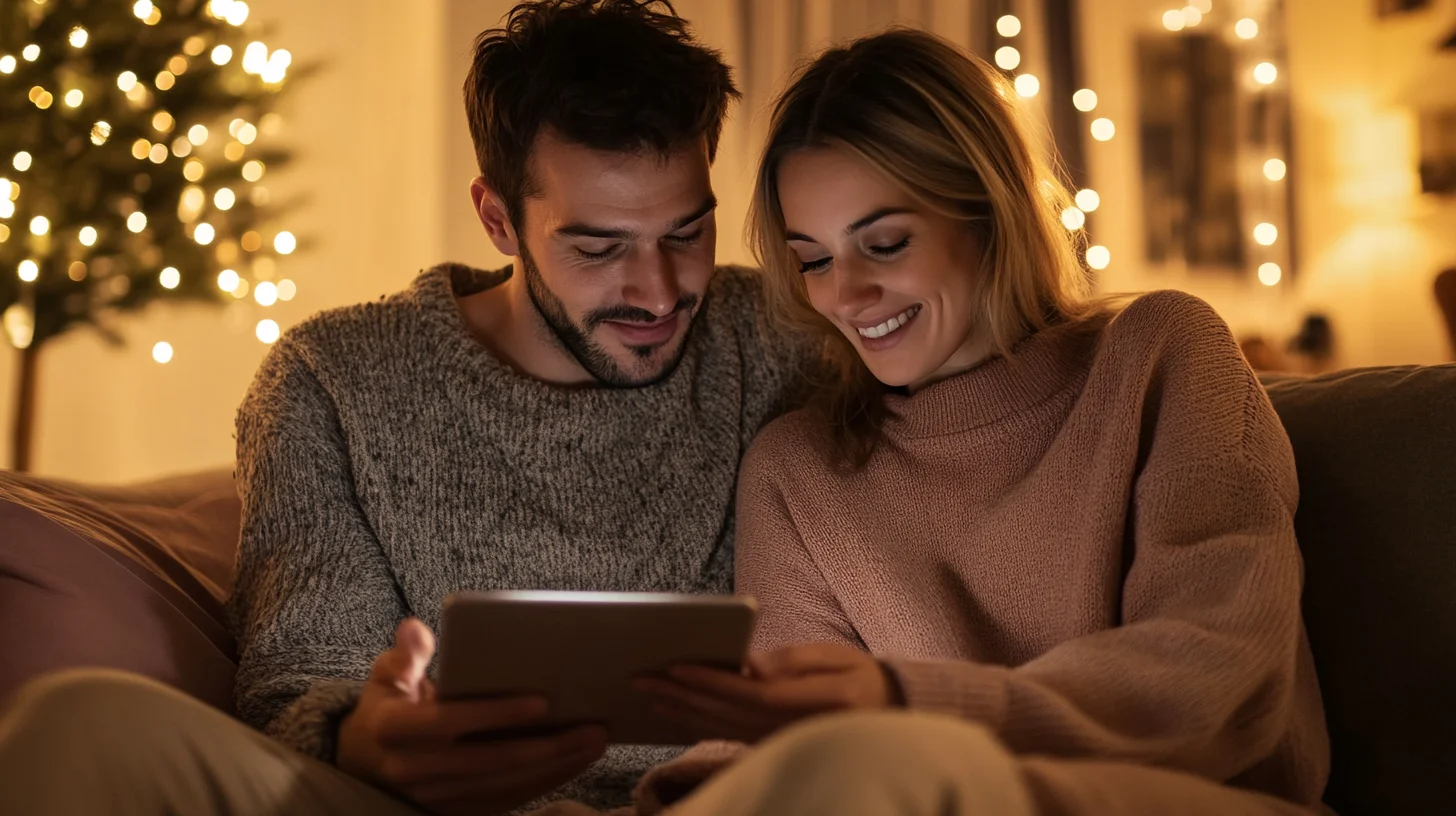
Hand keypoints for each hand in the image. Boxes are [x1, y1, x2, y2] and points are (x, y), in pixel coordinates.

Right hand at [337, 619, 607, 815]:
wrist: (364, 762)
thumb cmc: (387, 707)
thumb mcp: (385, 676)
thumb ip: (405, 655)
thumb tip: (414, 629)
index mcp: (394, 730)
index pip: (450, 722)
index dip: (496, 714)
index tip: (542, 701)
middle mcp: (413, 770)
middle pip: (489, 761)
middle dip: (546, 746)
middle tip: (593, 727)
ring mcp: (435, 798)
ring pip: (504, 785)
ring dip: (554, 767)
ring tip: (595, 742)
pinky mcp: (454, 813)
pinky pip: (505, 801)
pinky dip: (543, 783)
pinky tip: (574, 763)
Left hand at [635, 642, 900, 742]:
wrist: (885, 713)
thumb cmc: (860, 677)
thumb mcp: (837, 656)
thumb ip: (794, 661)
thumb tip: (751, 666)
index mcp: (809, 701)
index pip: (749, 693)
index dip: (711, 681)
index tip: (675, 666)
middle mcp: (789, 728)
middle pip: (724, 713)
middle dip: (680, 694)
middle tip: (639, 678)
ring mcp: (777, 741)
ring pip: (719, 728)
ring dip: (680, 712)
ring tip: (646, 695)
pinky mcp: (768, 744)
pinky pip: (726, 736)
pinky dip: (695, 726)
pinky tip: (672, 716)